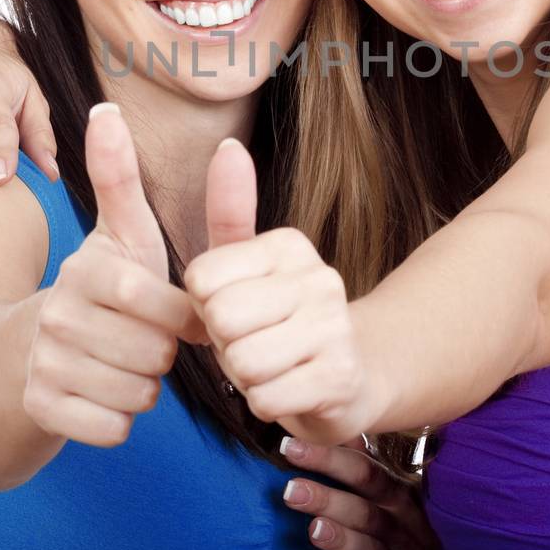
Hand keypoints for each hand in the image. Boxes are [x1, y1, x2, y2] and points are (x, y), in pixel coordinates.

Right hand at [20, 104, 202, 446]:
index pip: (166, 307)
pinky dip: (115, 421)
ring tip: (116, 366)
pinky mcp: (37, 409)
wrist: (16, 357)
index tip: (166, 313)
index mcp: (87, 269)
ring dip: (139, 389)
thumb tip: (106, 104)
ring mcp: (42, 363)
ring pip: (138, 395)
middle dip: (159, 357)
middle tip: (135, 342)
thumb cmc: (95, 292)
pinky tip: (97, 397)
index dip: (180, 319)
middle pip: (157, 356)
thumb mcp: (115, 235)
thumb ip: (120, 176)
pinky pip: (113, 430)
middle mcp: (57, 312)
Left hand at [184, 139, 385, 445]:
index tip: (236, 310)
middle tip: (254, 343)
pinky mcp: (341, 377)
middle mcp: (318, 276)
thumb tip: (228, 146)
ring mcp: (335, 327)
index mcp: (289, 245)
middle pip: (220, 320)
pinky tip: (289, 390)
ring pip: (242, 363)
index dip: (205, 308)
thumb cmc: (278, 321)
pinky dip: (267, 403)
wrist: (350, 377)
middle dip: (225, 345)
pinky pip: (266, 398)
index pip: (200, 279)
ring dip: (245, 378)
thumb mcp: (246, 267)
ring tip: (272, 366)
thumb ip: (228, 211)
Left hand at [280, 435, 439, 549]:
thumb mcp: (396, 499)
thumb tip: (341, 427)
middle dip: (329, 498)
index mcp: (403, 500)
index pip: (369, 473)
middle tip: (290, 489)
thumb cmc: (406, 532)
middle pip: (367, 510)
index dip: (331, 458)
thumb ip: (369, 467)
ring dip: (342, 539)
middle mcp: (405, 531)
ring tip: (313, 529)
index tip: (290, 446)